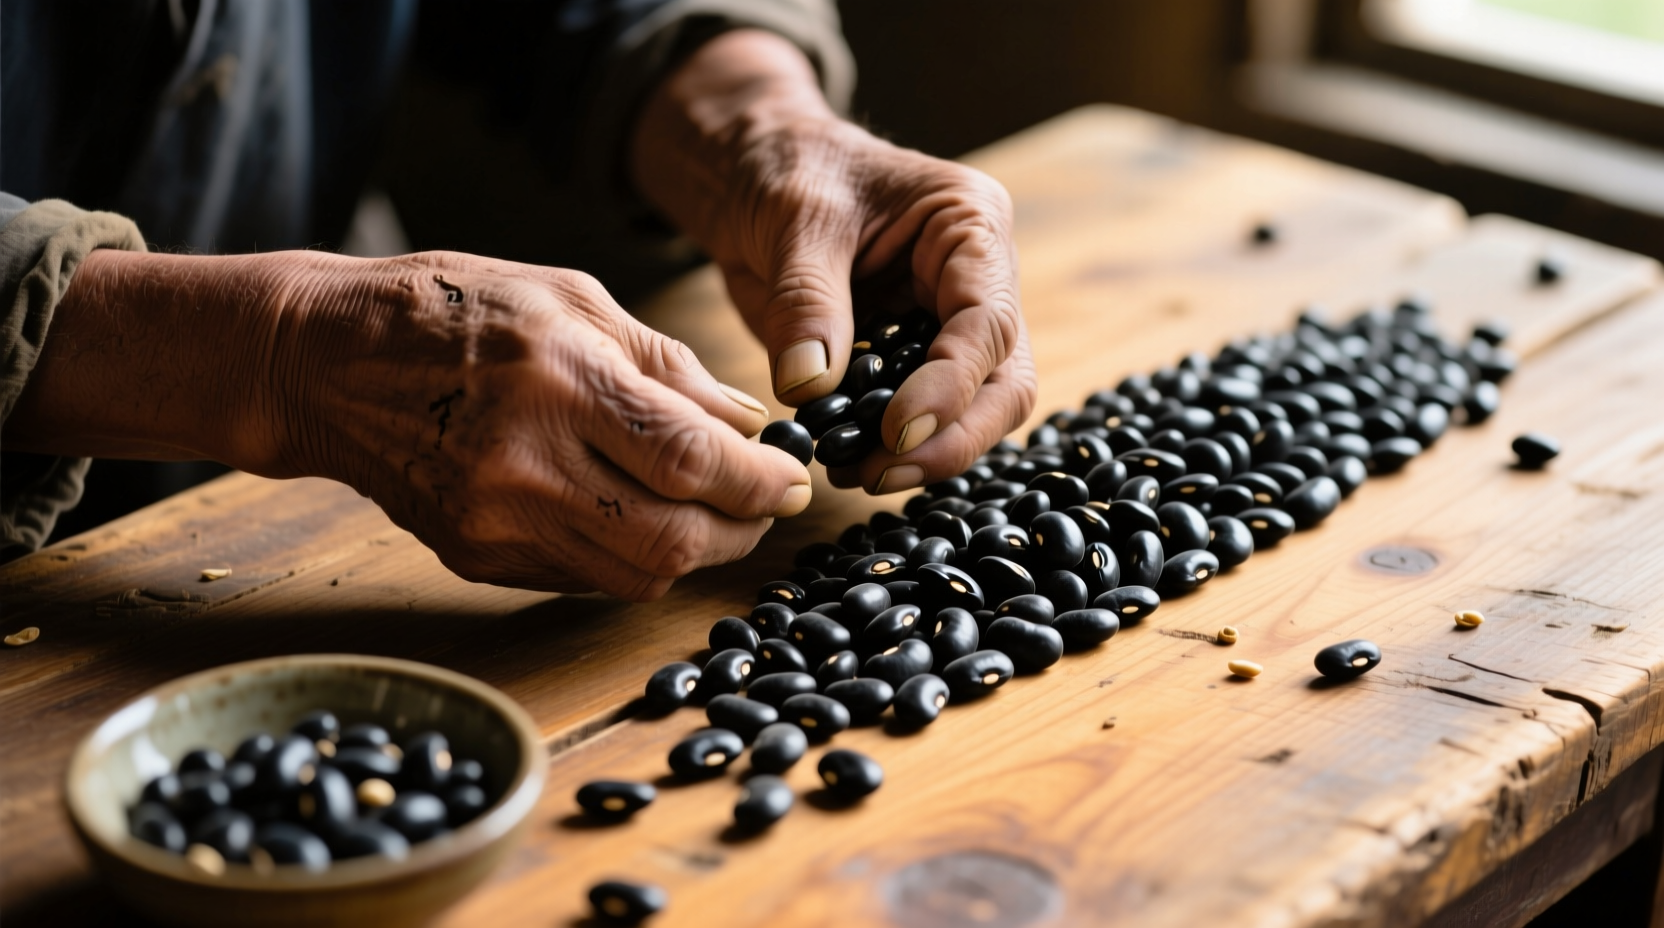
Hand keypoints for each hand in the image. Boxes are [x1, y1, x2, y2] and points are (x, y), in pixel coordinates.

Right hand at [12, 249, 811, 598]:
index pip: (691, 460)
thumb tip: (750, 424)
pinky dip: (632, 556)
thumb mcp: (570, 295)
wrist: (319, 361)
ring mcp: (494, 522)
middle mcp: (526, 463)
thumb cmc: (453, 307)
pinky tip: (638, 516)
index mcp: (558, 379)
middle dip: (740, 531)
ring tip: (711, 512)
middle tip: (764, 504)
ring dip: (693, 552)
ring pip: (635, 576)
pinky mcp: (474, 556)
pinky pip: (584, 579)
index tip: (794, 479)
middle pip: (673, 539)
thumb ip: (666, 365)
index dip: (760, 483)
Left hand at [633, 30, 1037, 494]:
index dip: (950, 387)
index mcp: (970, 224)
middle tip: (879, 473)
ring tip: (851, 473)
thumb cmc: (783, 167)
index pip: (986, 322)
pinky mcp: (910, 360)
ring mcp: (947, 325)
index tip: (896, 431)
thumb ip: (806, 301)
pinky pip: (920, 418)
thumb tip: (810, 388)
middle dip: (950, 438)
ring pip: (973, 412)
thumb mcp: (792, 219)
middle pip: (1002, 382)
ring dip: (922, 455)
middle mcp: (977, 280)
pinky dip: (889, 450)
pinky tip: (844, 462)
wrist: (751, 170)